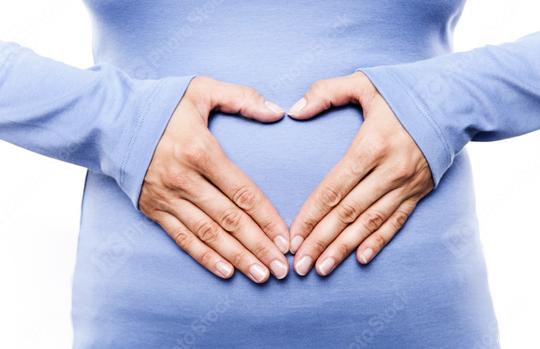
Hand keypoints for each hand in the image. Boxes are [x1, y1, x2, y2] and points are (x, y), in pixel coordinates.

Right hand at [140, 76, 289, 282]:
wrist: (110, 120)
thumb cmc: (161, 104)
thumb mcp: (202, 89)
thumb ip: (242, 97)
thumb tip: (278, 111)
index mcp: (200, 151)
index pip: (242, 192)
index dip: (266, 218)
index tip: (285, 239)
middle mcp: (184, 179)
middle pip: (229, 219)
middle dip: (258, 246)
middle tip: (281, 269)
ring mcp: (167, 197)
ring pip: (208, 234)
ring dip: (236, 257)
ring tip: (260, 275)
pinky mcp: (153, 209)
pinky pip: (182, 237)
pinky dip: (204, 256)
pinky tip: (225, 272)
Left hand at [288, 71, 433, 275]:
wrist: (454, 100)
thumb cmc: (403, 91)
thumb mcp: (363, 83)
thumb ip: (325, 92)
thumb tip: (293, 111)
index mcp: (371, 145)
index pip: (333, 188)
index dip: (311, 215)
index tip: (293, 236)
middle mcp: (389, 170)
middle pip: (347, 212)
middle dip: (321, 240)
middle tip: (300, 264)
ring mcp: (406, 184)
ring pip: (370, 223)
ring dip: (344, 248)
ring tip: (323, 269)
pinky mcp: (420, 192)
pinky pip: (397, 221)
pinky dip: (379, 241)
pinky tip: (361, 259)